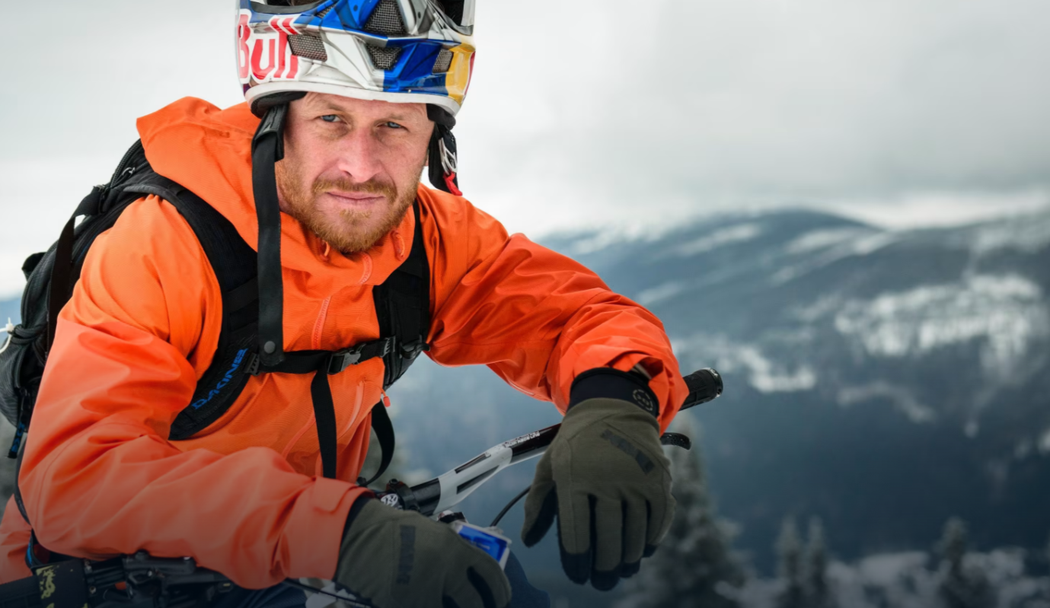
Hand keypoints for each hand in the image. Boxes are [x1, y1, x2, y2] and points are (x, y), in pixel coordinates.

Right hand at [335, 499, 511, 607]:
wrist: (359, 537)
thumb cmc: (394, 530)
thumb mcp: (432, 532)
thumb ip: (453, 550)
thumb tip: (470, 567)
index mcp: (455, 548)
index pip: (491, 572)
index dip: (501, 588)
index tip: (503, 597)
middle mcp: (446, 570)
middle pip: (475, 602)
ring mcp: (426, 591)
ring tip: (452, 604)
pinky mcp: (407, 604)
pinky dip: (431, 606)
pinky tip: (425, 603)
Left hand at [521, 369, 673, 590]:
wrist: (613, 407)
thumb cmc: (576, 443)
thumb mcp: (550, 466)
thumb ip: (538, 504)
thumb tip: (529, 540)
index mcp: (575, 479)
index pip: (576, 533)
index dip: (577, 561)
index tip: (578, 574)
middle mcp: (608, 480)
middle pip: (609, 540)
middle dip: (604, 568)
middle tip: (601, 581)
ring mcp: (637, 480)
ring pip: (636, 534)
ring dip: (629, 559)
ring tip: (622, 570)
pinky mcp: (659, 479)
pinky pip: (659, 519)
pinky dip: (653, 539)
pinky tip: (644, 550)